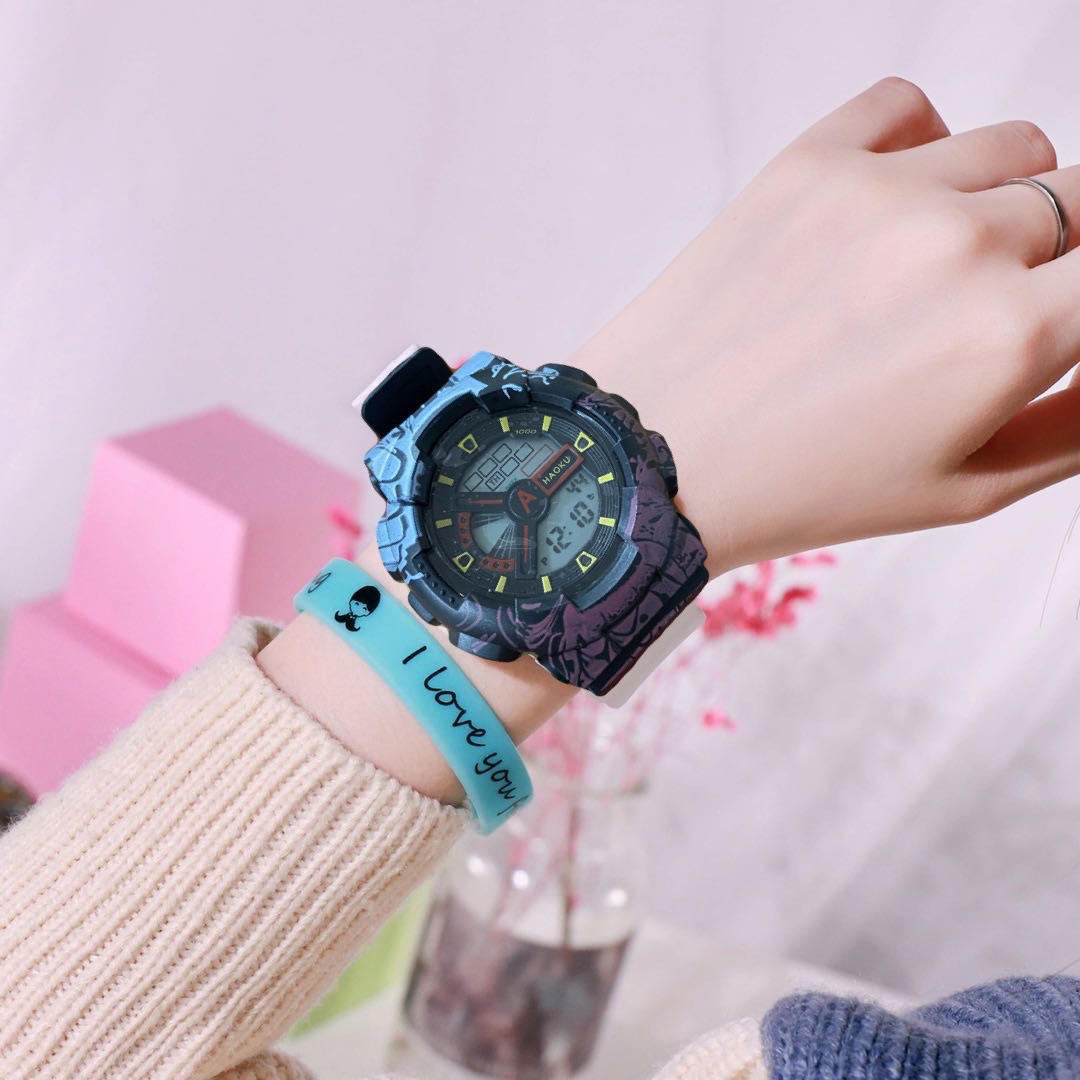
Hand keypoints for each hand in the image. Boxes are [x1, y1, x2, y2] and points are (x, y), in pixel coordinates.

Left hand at [572, 77, 1079, 570]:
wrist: (659, 452)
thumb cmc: (801, 486)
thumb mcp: (964, 490)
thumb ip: (1079, 424)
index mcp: (1010, 334)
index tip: (1055, 310)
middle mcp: (959, 244)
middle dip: (1056, 258)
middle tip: (990, 308)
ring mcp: (880, 191)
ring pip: (1015, 148)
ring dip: (1002, 201)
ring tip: (937, 266)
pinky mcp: (809, 162)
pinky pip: (910, 107)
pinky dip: (923, 146)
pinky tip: (892, 208)